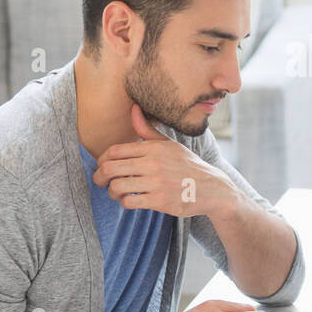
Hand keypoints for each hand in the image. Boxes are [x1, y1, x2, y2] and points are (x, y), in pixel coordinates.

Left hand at [93, 104, 238, 220]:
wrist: (212, 188)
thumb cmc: (187, 165)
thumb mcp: (169, 144)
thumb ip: (147, 130)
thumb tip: (134, 109)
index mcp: (153, 147)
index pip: (114, 151)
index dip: (102, 160)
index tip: (102, 167)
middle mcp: (153, 163)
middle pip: (110, 168)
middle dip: (99, 177)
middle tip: (101, 182)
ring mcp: (156, 182)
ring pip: (116, 187)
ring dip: (112, 192)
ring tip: (116, 192)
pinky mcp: (159, 200)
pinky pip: (129, 202)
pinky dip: (124, 202)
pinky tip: (129, 200)